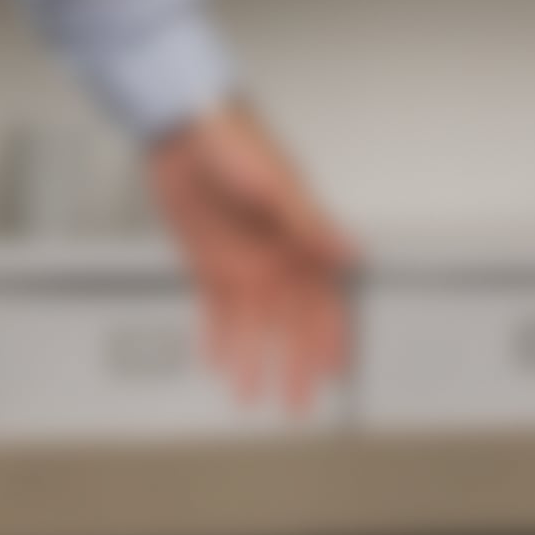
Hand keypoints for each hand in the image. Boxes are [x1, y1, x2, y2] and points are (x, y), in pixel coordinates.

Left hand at [145, 99, 358, 409]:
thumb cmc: (235, 142)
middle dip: (295, 365)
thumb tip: (353, 253)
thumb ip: (312, 224)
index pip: (324, 299)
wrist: (181, 131)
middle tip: (296, 403)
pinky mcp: (209, 262)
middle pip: (291, 324)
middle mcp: (276, 257)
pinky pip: (216, 311)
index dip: (331, 338)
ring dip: (253, 359)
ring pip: (252, 326)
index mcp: (301, 239)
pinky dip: (218, 337)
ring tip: (250, 395)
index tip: (335, 372)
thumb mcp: (276, 185)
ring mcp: (243, 262)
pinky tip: (218, 361)